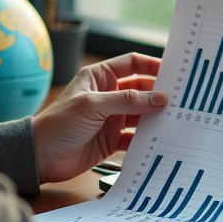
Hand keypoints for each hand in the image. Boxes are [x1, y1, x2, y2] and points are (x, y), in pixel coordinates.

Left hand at [32, 53, 166, 183]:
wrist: (40, 157)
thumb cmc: (59, 123)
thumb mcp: (93, 105)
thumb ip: (127, 101)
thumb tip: (159, 97)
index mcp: (100, 78)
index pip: (132, 65)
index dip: (152, 65)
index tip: (173, 71)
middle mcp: (108, 96)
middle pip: (141, 90)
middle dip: (158, 94)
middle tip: (181, 99)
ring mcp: (111, 118)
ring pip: (141, 114)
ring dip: (155, 117)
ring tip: (176, 120)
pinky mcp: (112, 140)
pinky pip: (135, 137)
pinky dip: (147, 139)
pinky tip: (160, 141)